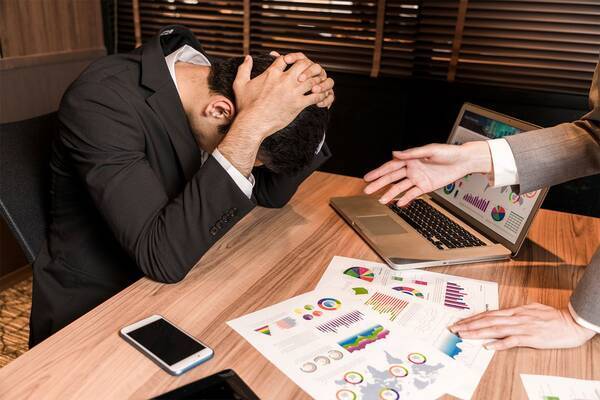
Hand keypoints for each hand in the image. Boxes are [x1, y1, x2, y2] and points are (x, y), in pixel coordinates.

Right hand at [218, 54, 329, 176]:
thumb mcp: (240, 84)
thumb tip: (248, 57)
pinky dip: (320, 96)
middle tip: (309, 72)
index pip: (285, 58)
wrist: (252, 123)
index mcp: (272, 73)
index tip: (291, 65)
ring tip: (318, 84)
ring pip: (312, 79)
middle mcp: (284, 80)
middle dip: (308, 66)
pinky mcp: (298, 104)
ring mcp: (292, 92)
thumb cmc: (246, 106)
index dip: (290, 59)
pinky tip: (320, 98)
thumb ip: (244, 69)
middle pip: (303, 64)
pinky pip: (315, 97)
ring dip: (317, 80)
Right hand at [363, 141, 491, 205]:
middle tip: (367, 190)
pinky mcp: (425, 186)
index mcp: (410, 158)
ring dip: (390, 193)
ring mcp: (418, 178)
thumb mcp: (429, 150)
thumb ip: (412, 153)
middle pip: (392, 177)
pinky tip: (398, 203)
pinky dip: (406, 198)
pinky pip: (413, 193)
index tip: (368, 177)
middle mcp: (412, 168)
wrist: (463, 161)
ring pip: (400, 187)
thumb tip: (395, 153)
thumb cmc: (448, 152)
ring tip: (381, 200)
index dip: (378, 172)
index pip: (391, 166)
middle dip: (379, 184)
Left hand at [448, 303, 595, 349]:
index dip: (473, 318)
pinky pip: (511, 341)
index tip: (460, 322)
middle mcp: (515, 317)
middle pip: (487, 320)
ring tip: (464, 335)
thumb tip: (504, 314)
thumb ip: (516, 312)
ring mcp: (522, 327)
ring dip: (477, 332)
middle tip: (455, 329)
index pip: (488, 314)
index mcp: (515, 311)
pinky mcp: (530, 338)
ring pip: (495, 329)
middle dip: (469, 324)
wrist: (570, 322)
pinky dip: (499, 343)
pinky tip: (488, 346)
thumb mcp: (531, 308)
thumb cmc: (552, 316)